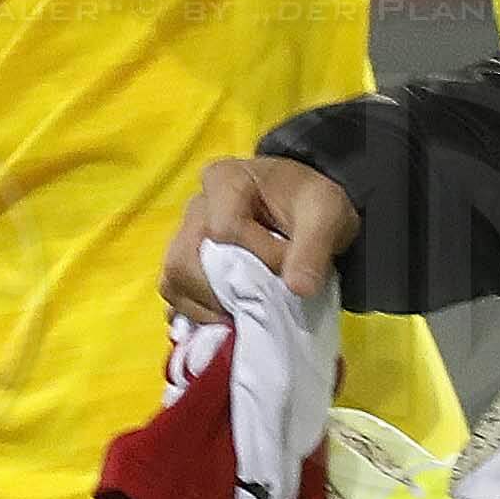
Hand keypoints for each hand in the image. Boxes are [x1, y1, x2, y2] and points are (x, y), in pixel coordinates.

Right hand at [164, 155, 360, 318]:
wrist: (304, 210)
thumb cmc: (309, 205)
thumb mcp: (325, 215)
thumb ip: (313, 248)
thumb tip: (298, 289)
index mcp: (225, 180)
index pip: (224, 229)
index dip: (259, 257)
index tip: (290, 264)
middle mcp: (196, 206)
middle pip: (187, 259)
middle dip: (225, 290)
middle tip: (263, 299)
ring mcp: (183, 235)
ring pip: (175, 280)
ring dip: (209, 306)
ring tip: (245, 311)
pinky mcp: (183, 263)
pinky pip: (174, 294)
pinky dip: (198, 313)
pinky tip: (228, 318)